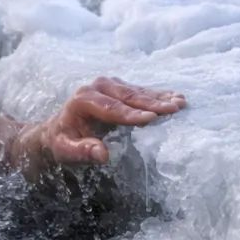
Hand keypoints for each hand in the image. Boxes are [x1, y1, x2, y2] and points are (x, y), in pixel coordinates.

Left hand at [41, 76, 186, 164]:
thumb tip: (102, 154)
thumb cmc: (63, 141)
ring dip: (160, 97)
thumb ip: (82, 151)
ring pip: (137, 92)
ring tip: (181, 102)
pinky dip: (158, 95)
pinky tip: (176, 97)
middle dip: (152, 104)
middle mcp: (96, 87)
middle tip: (175, 108)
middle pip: (128, 97)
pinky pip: (140, 91)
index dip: (132, 114)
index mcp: (83, 100)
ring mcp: (109, 84)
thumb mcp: (66, 150)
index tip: (152, 119)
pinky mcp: (119, 87)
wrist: (59, 129)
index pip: (111, 109)